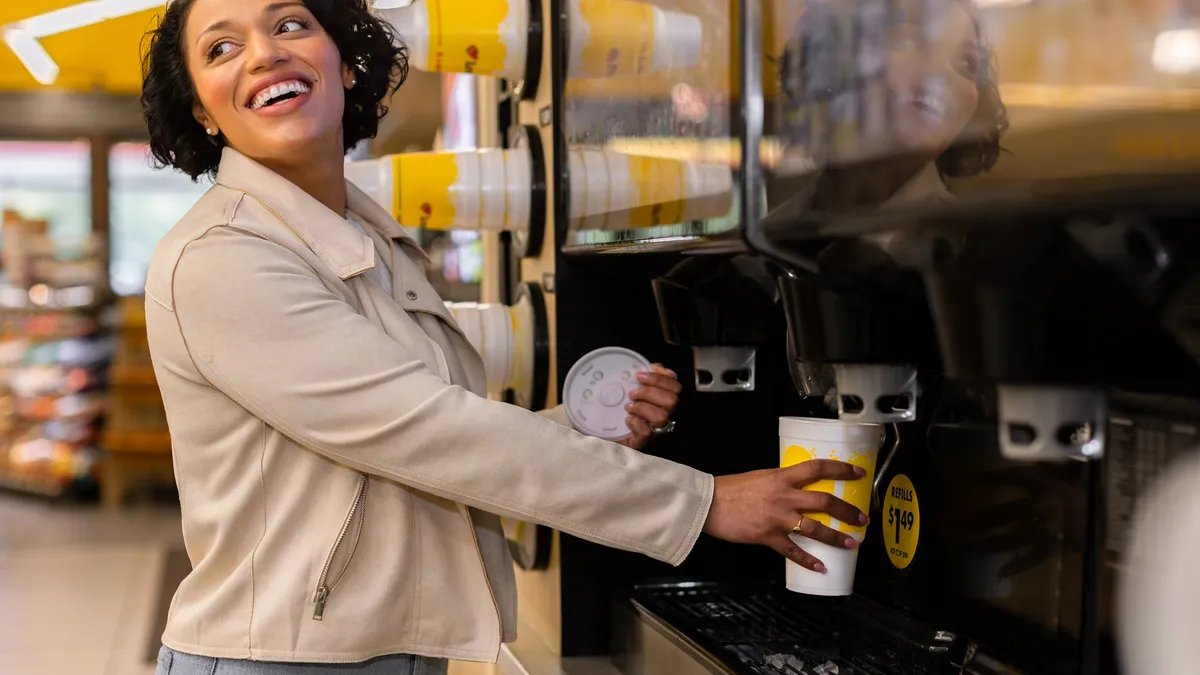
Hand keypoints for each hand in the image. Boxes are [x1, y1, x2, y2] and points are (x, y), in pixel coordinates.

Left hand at [618, 364, 681, 449]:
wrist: (598, 425)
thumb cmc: (616, 404)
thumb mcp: (630, 383)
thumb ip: (647, 372)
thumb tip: (663, 369)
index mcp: (661, 399)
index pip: (675, 387)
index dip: (660, 379)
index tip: (640, 376)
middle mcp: (660, 413)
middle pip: (672, 401)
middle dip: (650, 392)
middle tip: (632, 393)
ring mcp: (652, 429)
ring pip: (662, 417)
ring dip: (643, 407)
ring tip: (628, 406)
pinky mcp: (640, 441)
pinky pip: (646, 433)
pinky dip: (636, 423)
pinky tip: (626, 419)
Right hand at [702, 460, 868, 571]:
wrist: (709, 504)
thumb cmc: (731, 488)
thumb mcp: (760, 476)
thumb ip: (781, 482)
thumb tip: (797, 487)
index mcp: (782, 477)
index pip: (818, 468)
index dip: (841, 469)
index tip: (858, 472)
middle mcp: (785, 496)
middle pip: (824, 501)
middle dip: (847, 511)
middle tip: (862, 518)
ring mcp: (778, 518)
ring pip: (815, 528)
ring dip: (836, 538)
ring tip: (852, 544)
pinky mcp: (769, 537)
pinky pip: (793, 551)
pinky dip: (809, 560)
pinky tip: (821, 567)